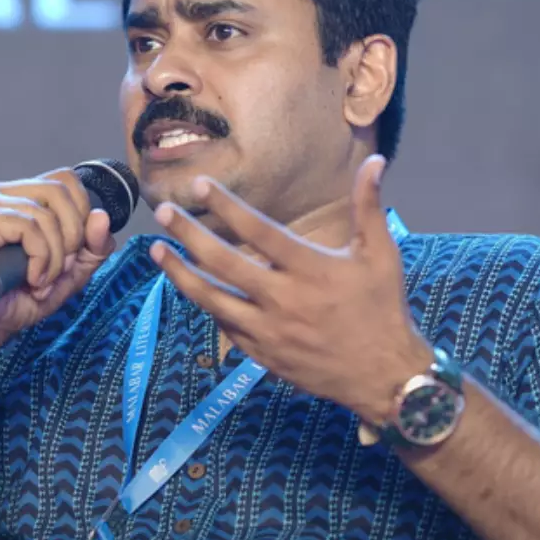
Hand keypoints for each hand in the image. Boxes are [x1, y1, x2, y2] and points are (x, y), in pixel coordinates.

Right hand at [0, 168, 117, 346]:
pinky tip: (31, 278)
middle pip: (61, 190)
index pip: (65, 181)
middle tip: (58, 271)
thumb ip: (91, 249)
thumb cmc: (13, 300)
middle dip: (73, 237)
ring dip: (55, 257)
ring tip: (40, 281)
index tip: (74, 253)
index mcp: (19, 196)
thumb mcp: (67, 275)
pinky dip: (41, 258)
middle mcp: (0, 192)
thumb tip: (102, 218)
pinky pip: (29, 227)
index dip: (82, 215)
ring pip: (47, 213)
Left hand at [149, 155, 431, 423]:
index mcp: (310, 269)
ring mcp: (268, 330)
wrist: (383, 377)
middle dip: (188, 234)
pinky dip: (206, 304)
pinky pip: (224, 325)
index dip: (226, 205)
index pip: (258, 230)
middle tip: (162, 212)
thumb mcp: (381, 255)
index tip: (198, 185)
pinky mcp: (262, 354)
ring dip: (180, 272)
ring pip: (212, 298)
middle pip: (223, 262)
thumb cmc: (382, 309)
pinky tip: (191, 286)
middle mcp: (283, 299)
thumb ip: (369, 206)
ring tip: (156, 250)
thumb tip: (376, 161)